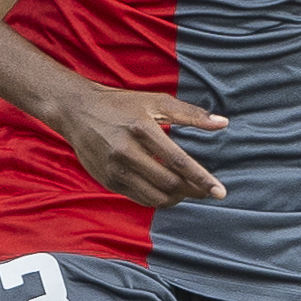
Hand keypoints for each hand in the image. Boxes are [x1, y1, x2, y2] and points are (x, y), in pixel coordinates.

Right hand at [49, 83, 227, 208]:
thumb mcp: (156, 101)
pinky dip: (158, 198)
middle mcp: (126, 152)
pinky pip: (140, 198)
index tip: (220, 191)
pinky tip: (167, 191)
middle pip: (169, 184)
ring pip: (155, 197)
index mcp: (142, 129)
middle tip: (206, 190)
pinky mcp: (108, 181)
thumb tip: (223, 123)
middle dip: (192, 191)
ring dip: (176, 198)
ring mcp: (115, 170)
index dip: (202, 179)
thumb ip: (191, 114)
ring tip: (187, 190)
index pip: (179, 161)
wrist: (77, 112)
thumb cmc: (121, 105)